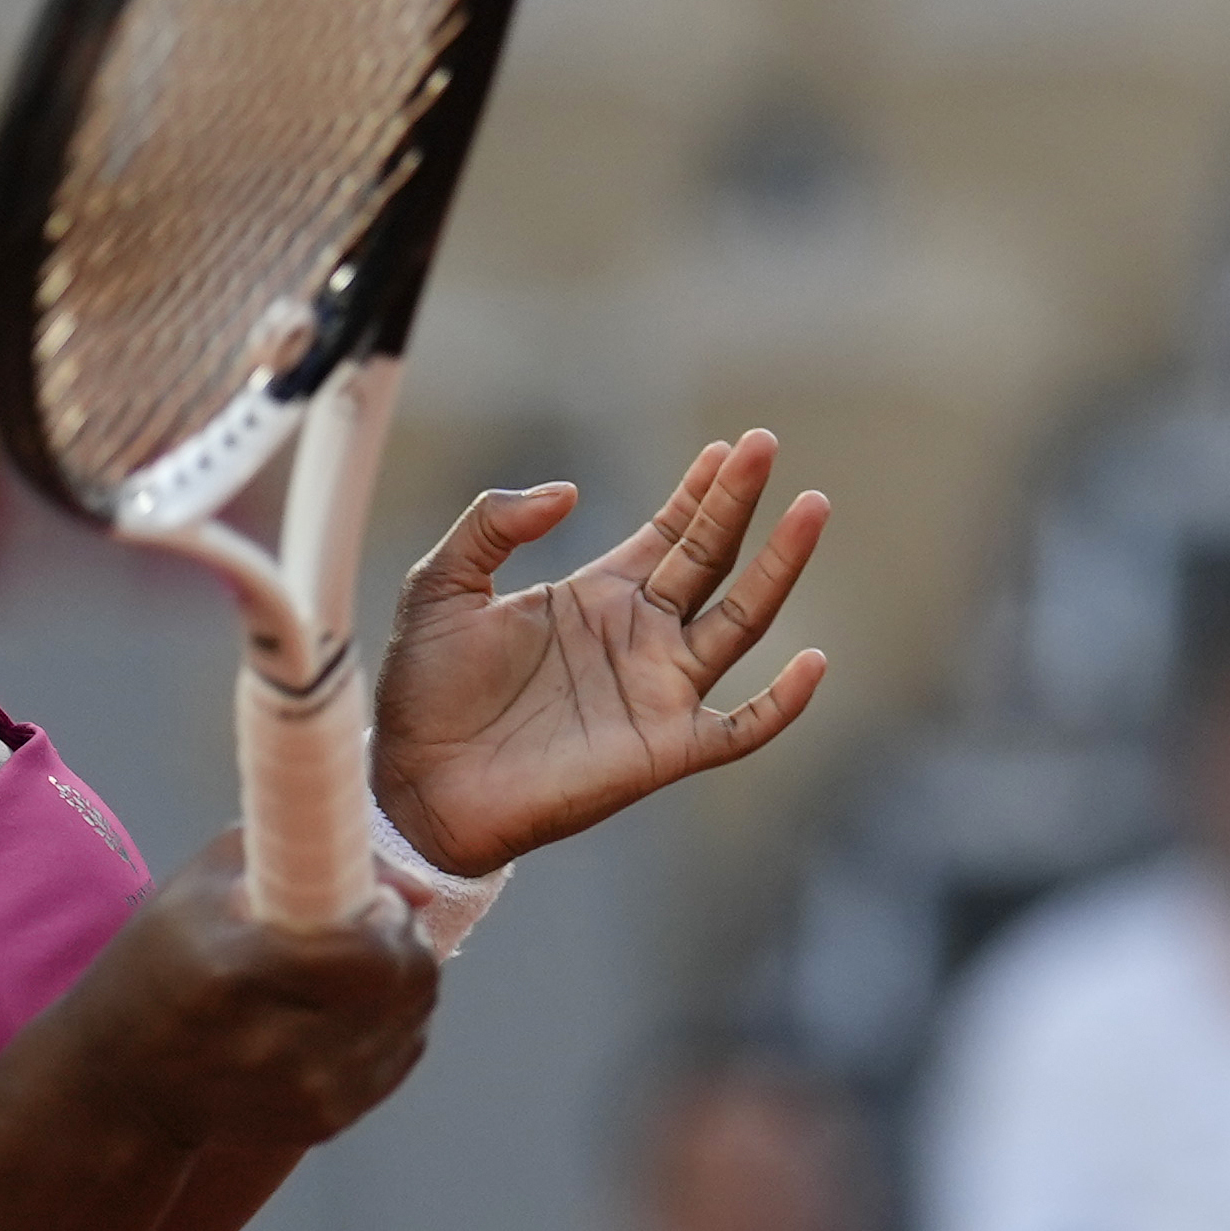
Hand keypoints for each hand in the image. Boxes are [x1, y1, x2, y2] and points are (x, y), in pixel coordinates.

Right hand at [62, 836, 435, 1159]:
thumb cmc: (163, 959)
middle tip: (376, 925)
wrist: (122, 1079)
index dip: (390, 919)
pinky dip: (392, 1024)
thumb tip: (421, 889)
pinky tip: (349, 1006)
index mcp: (234, 976)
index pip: (366, 957)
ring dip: (405, 984)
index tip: (374, 902)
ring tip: (357, 964)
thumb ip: (314, 856)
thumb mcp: (208, 880)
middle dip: (406, 944)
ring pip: (413, 1023)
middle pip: (402, 989)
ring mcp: (301, 1096)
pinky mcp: (324, 1124)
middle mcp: (271, 1048)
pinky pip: (401, 1057)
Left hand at [367, 434, 830, 877]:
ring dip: (779, 568)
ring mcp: (658, 693)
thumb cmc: (423, 694)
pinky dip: (782, 703)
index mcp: (595, 597)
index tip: (728, 446)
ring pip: (742, 622)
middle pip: (711, 559)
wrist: (415, 788)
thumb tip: (569, 490)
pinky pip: (742, 728)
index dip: (700, 491)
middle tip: (765, 442)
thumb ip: (493, 524)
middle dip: (738, 501)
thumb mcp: (442, 585)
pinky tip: (814, 662)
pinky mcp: (663, 750)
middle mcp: (639, 639)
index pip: (668, 533)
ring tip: (810, 510)